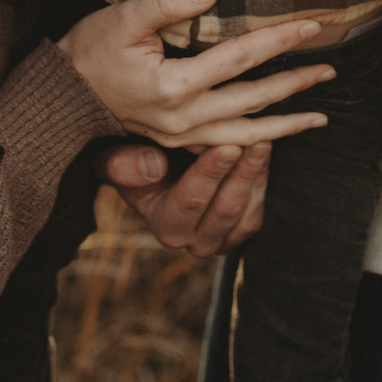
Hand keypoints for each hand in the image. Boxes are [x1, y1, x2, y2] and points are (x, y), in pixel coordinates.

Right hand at [60, 0, 333, 148]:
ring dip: (286, 124)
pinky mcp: (177, 144)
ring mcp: (181, 137)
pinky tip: (277, 137)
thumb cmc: (91, 50)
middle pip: (253, 99)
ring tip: (320, 117)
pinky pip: (227, 147)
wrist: (62, 96)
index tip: (311, 25)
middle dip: (296, 83)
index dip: (278, 39)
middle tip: (330, 69)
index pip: (240, 58)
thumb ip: (167, 4)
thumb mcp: (123, 18)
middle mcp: (183, 118)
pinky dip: (258, 144)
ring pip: (247, 134)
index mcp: (174, 86)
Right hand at [102, 139, 270, 257]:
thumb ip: (123, 165)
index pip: (189, 201)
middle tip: (257, 140)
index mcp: (165, 226)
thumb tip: (155, 167)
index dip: (210, 173)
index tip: (228, 146)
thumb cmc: (136, 163)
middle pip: (224, 209)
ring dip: (257, 177)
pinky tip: (264, 155)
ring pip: (245, 214)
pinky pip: (257, 214)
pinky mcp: (241, 233)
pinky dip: (263, 184)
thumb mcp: (116, 161)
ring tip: (264, 143)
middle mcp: (193, 241)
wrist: (158, 175)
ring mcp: (221, 241)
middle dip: (242, 173)